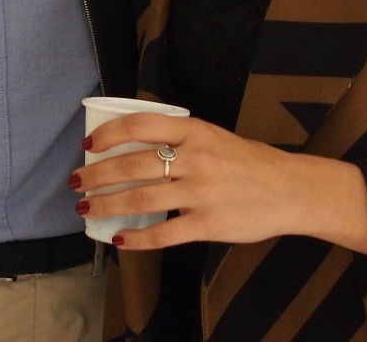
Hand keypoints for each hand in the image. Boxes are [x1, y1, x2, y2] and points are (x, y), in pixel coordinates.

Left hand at [70, 111, 366, 255]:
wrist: (290, 190)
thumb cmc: (248, 161)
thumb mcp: (213, 136)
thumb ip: (178, 138)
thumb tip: (132, 142)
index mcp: (193, 131)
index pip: (139, 126)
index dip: (107, 134)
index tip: (88, 146)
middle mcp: (194, 159)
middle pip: (131, 165)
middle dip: (96, 175)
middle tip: (76, 183)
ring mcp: (200, 193)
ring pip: (140, 198)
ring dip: (106, 205)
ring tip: (87, 209)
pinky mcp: (208, 224)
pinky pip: (164, 233)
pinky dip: (138, 238)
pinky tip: (121, 240)